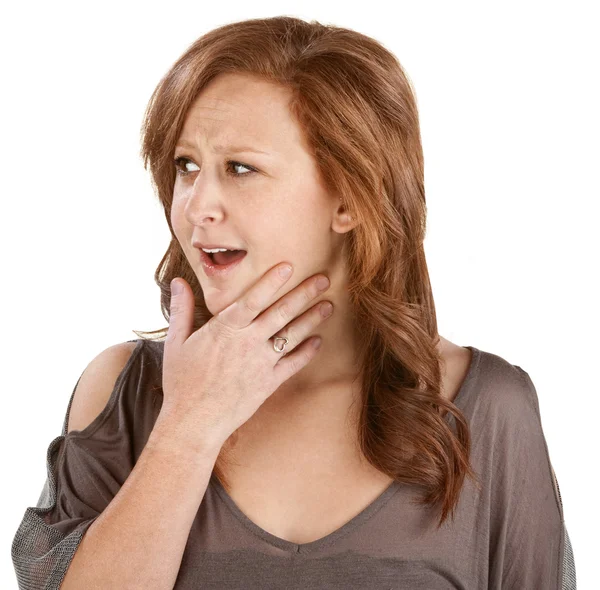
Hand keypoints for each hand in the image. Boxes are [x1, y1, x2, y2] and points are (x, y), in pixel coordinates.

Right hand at [159, 263, 333, 449]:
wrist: (194, 422)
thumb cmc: (182, 381)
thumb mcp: (176, 342)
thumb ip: (182, 309)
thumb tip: (178, 281)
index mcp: (225, 329)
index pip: (253, 299)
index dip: (272, 281)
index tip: (289, 266)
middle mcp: (247, 343)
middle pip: (281, 312)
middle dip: (304, 294)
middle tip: (323, 279)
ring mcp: (261, 363)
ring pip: (292, 335)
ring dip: (312, 319)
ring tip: (329, 305)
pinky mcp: (269, 383)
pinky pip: (293, 364)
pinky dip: (307, 352)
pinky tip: (319, 340)